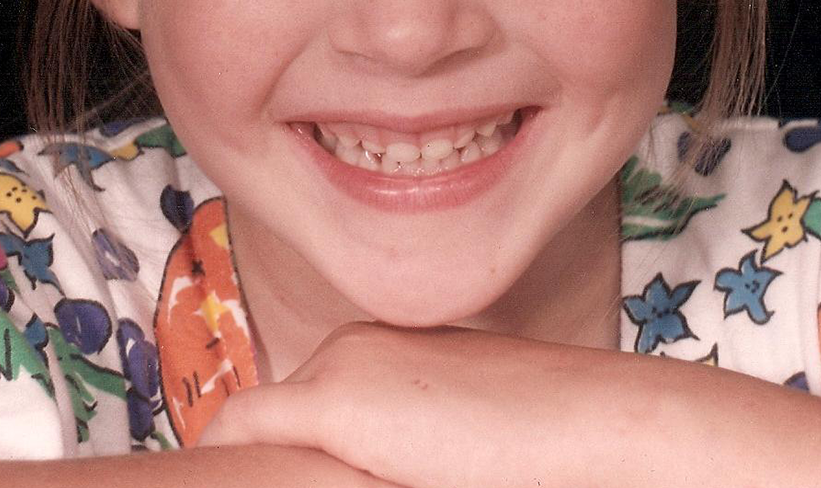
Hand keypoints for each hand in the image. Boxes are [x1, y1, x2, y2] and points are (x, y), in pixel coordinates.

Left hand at [196, 322, 664, 487]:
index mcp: (386, 354)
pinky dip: (221, 463)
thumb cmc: (553, 451)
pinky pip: (238, 432)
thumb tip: (402, 464)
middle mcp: (353, 346)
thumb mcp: (466, 443)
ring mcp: (341, 365)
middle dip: (262, 466)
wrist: (599, 427)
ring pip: (255, 428)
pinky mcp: (334, 401)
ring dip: (254, 467)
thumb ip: (412, 451)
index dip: (282, 459)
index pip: (304, 408)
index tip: (279, 480)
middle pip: (273, 420)